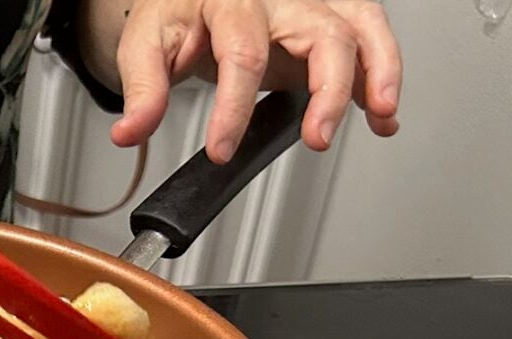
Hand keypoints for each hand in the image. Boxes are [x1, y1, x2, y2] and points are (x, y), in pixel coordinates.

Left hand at [110, 0, 401, 163]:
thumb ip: (144, 89)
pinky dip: (379, 75)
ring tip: (380, 114)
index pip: (242, 52)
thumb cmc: (176, 13)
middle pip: (321, 31)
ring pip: (360, 25)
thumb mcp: (147, 44)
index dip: (233, 108)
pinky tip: (381, 113)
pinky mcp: (327, 19)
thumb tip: (130, 132)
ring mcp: (309, 3)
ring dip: (377, 71)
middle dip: (328, 88)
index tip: (221, 150)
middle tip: (317, 138)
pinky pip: (365, 37)